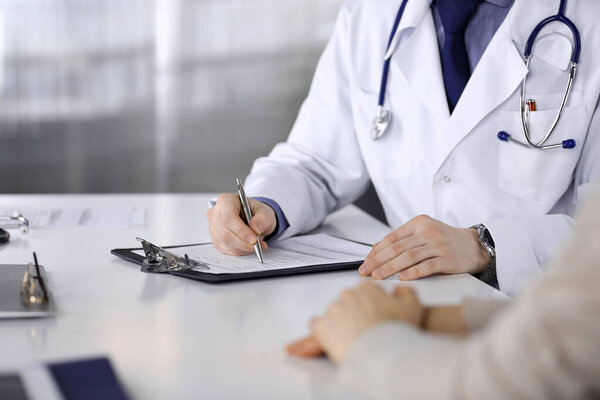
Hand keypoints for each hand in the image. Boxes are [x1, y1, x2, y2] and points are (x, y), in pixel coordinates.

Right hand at [206, 193, 276, 255]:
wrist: (253, 219)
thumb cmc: (256, 213)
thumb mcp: (265, 212)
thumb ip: (263, 219)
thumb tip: (256, 228)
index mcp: (226, 201)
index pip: (228, 217)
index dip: (240, 230)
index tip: (253, 239)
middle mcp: (215, 213)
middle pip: (225, 232)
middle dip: (243, 242)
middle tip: (258, 245)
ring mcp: (214, 227)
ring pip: (226, 242)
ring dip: (243, 247)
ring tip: (257, 245)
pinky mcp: (216, 239)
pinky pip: (226, 249)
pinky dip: (240, 251)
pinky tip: (249, 247)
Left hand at [286, 283, 424, 362]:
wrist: (383, 352)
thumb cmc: (397, 331)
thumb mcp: (413, 306)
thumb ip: (406, 292)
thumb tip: (398, 289)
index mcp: (367, 289)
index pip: (366, 292)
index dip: (372, 306)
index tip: (375, 317)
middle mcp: (348, 296)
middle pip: (349, 303)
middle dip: (355, 314)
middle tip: (365, 330)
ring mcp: (333, 311)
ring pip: (334, 314)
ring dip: (340, 323)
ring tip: (352, 339)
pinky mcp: (322, 327)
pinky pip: (317, 325)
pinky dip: (323, 331)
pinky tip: (332, 339)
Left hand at [358, 215, 488, 280]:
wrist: (475, 246)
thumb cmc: (446, 241)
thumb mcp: (424, 233)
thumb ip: (403, 240)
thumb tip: (376, 250)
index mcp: (419, 223)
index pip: (392, 237)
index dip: (376, 251)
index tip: (365, 262)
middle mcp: (427, 232)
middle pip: (397, 248)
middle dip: (378, 261)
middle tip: (365, 271)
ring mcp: (438, 245)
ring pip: (408, 257)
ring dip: (390, 268)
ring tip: (378, 276)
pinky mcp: (448, 259)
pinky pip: (426, 266)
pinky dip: (413, 272)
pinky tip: (402, 278)